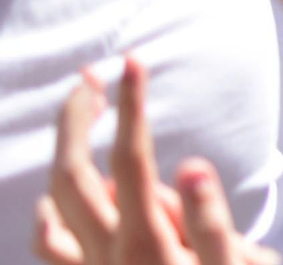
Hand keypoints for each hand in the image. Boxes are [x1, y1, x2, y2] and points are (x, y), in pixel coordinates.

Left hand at [35, 57, 275, 264]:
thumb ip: (211, 224)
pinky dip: (47, 218)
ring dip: (63, 156)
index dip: (128, 106)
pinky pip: (51, 252)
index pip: (131, 159)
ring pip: (56, 208)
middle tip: (96, 76)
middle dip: (79, 118)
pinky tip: (54, 203)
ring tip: (80, 118)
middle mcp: (113, 260)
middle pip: (74, 176)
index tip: (133, 62)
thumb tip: (182, 174)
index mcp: (152, 246)